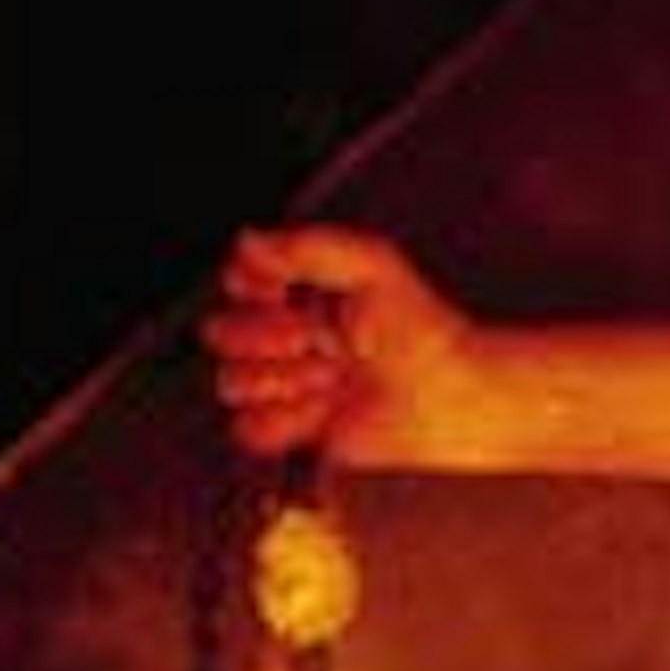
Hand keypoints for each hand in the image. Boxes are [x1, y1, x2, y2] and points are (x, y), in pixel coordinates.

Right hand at [201, 222, 473, 465]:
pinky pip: (248, 428)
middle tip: (316, 340)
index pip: (236, 282)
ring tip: (331, 379)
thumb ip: (309, 247)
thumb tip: (246, 239)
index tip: (282, 290)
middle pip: (220, 333)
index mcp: (299, 292)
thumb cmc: (422, 328)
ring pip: (232, 383)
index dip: (251, 288)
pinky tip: (324, 412)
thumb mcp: (373, 267)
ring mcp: (285, 384)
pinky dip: (285, 421)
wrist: (449, 396)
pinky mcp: (290, 431)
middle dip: (267, 337)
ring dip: (284, 380)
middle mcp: (285, 337)